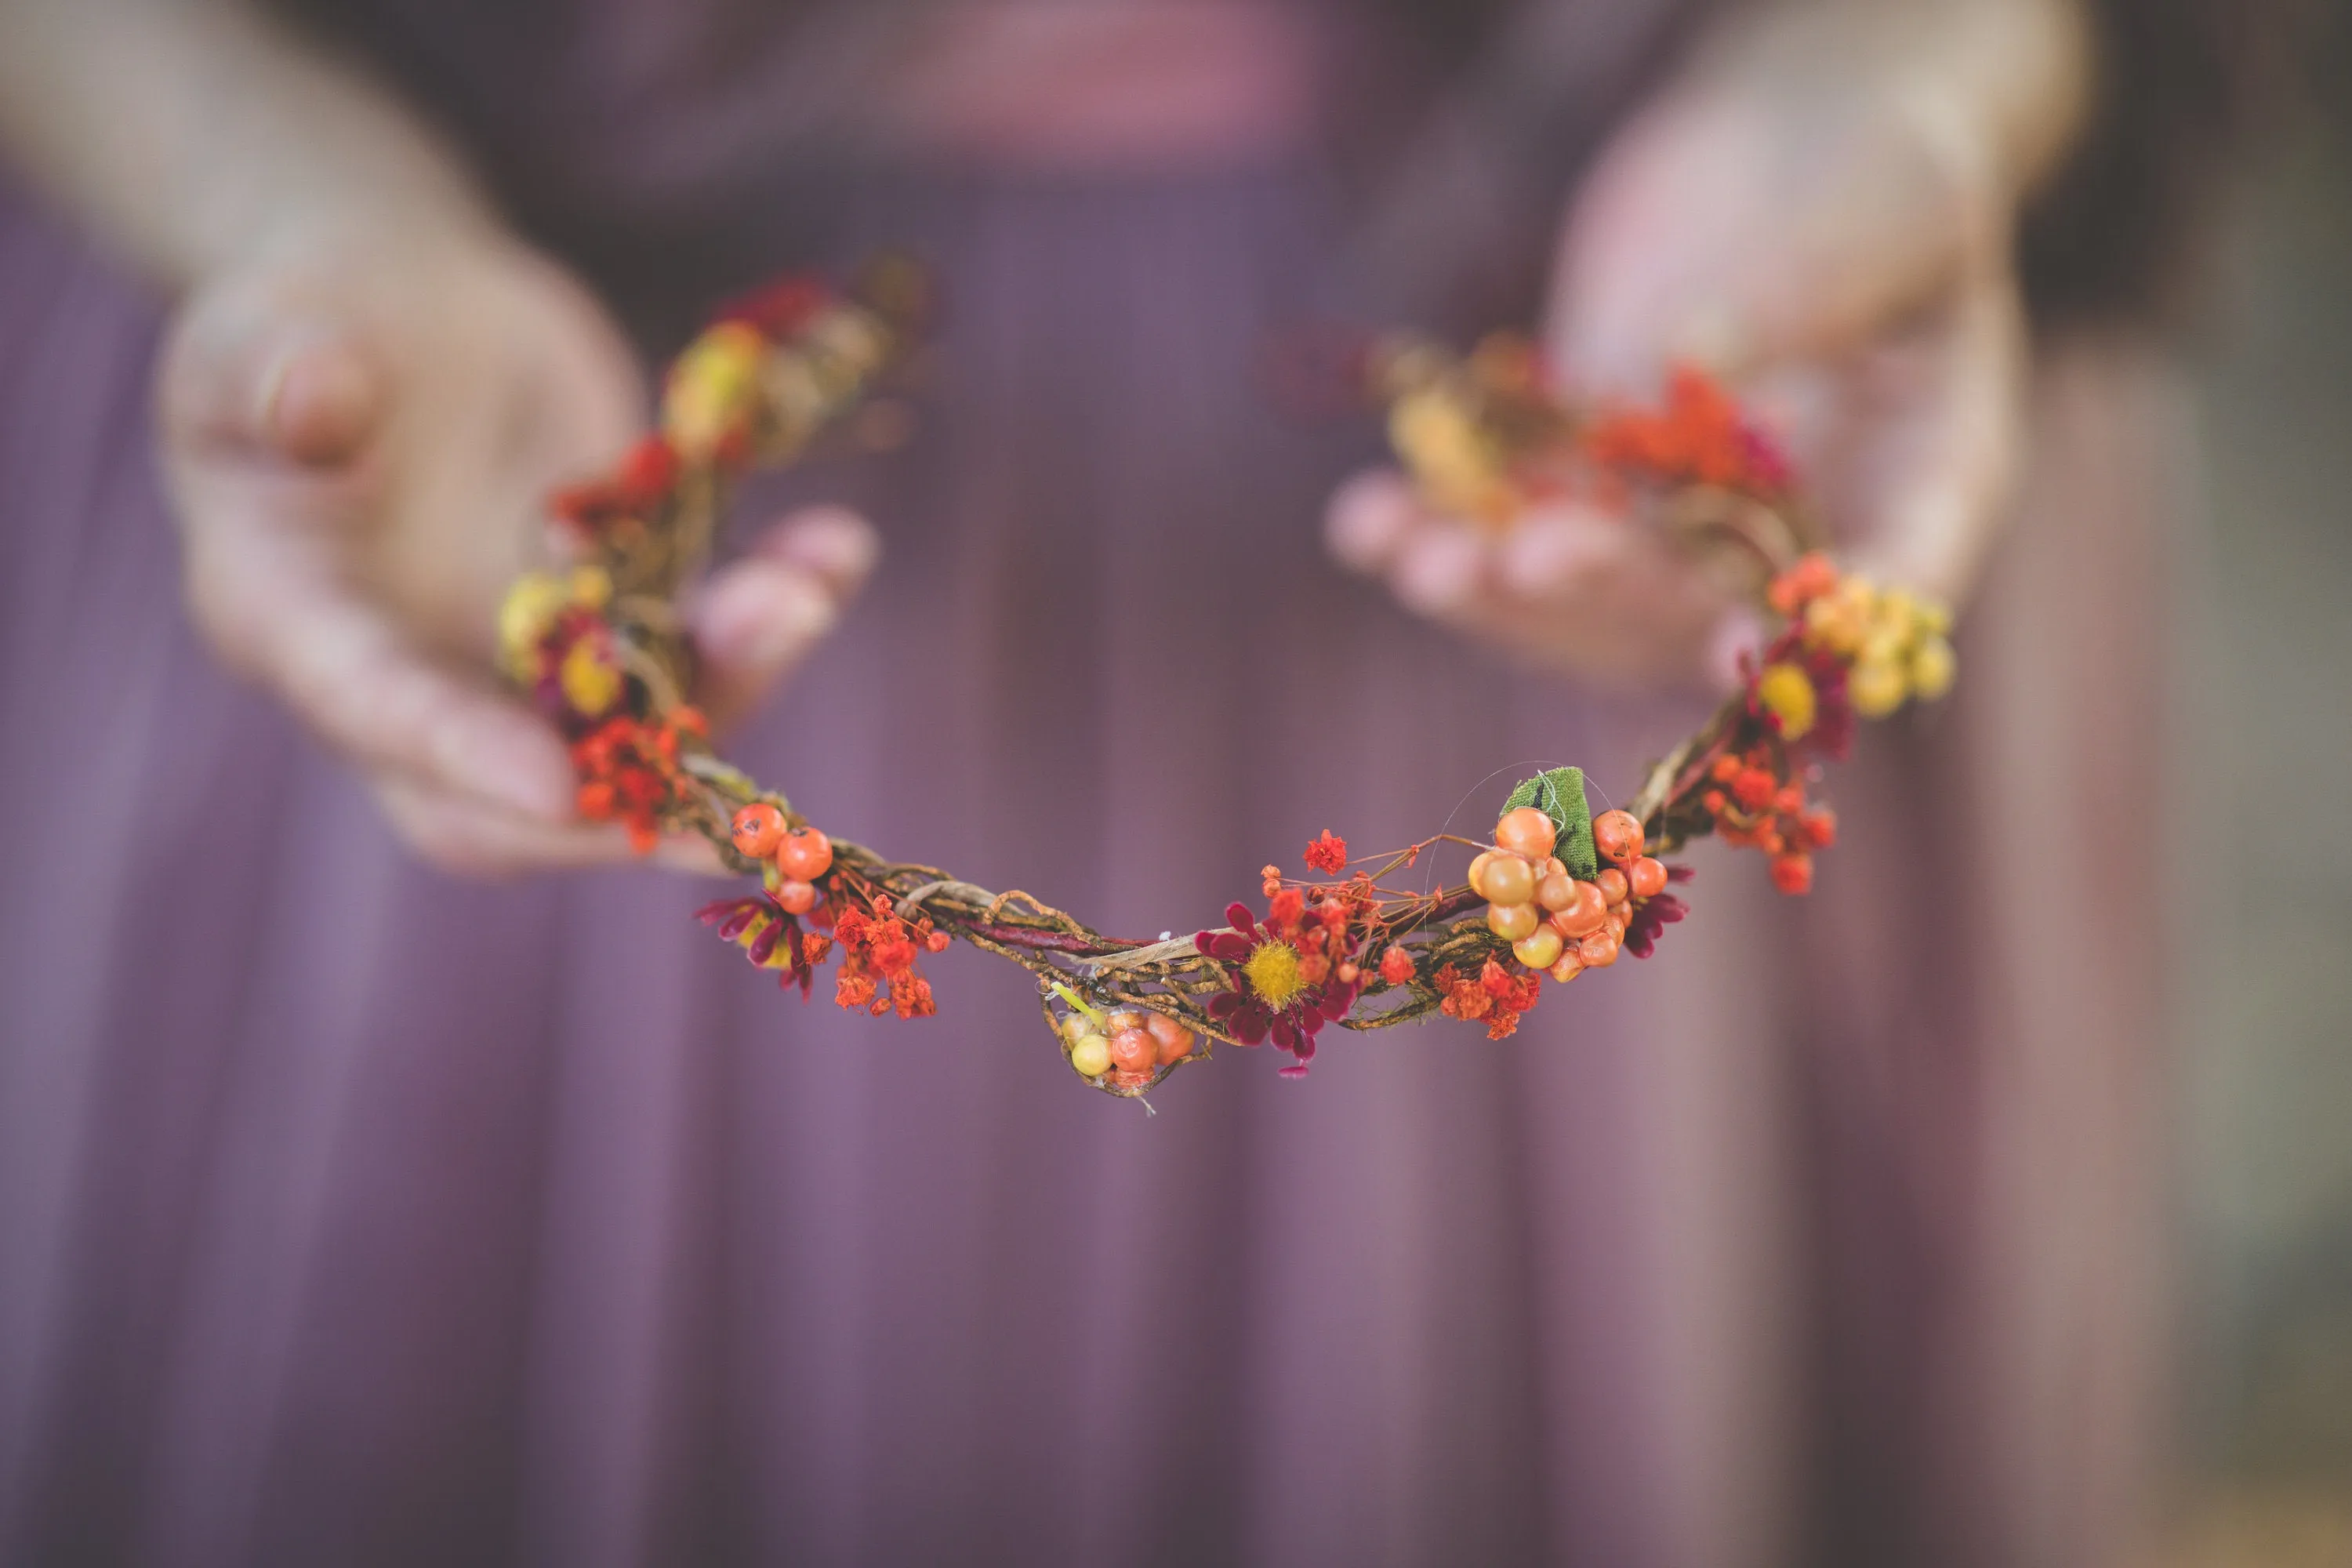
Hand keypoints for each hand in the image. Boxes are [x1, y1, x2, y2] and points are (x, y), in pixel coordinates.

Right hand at [159, 215, 875, 874]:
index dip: (467, 759)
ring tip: (808, 587)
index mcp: (295, 626)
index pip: (381, 717)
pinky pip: (704, 644)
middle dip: (630, 795)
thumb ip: (274, 375)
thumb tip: (312, 402)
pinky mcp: (619, 621)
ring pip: (639, 729)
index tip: (560, 786)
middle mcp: (416, 679)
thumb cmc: (299, 316)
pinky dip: (776, 609)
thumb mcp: (260, 331)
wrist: (401, 309)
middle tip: (737, 798)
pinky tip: (838, 550)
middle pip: (517, 803)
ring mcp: (528, 665)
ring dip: (733, 679)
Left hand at [1329, 1, 2085, 689]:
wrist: (1792, 145)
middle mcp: (1794, 532)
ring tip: (1411, 560)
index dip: (1815, 633)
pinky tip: (1362, 524)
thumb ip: (1811, 288)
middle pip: (1697, 604)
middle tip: (1521, 563)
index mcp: (1926, 478)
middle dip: (1601, 592)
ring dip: (1493, 588)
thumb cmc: (1885, 172)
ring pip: (1583, 592)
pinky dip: (1434, 527)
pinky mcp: (1583, 483)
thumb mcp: (1884, 205)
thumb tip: (1692, 358)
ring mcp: (1677, 520)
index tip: (1738, 649)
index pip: (1894, 575)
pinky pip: (1507, 522)